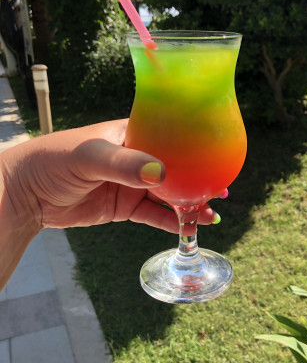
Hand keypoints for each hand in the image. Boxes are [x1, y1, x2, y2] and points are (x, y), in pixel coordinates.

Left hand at [0, 119, 219, 232]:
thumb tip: (161, 174)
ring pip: (169, 194)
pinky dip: (171, 222)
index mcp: (131, 135)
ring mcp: (132, 184)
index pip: (170, 134)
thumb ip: (123, 164)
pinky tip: (188, 227)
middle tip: (223, 189)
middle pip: (176, 167)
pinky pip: (154, 215)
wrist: (27, 194)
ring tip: (212, 213)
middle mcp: (136, 158)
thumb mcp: (88, 156)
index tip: (218, 154)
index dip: (195, 144)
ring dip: (190, 203)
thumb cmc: (54, 161)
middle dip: (199, 177)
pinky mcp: (125, 207)